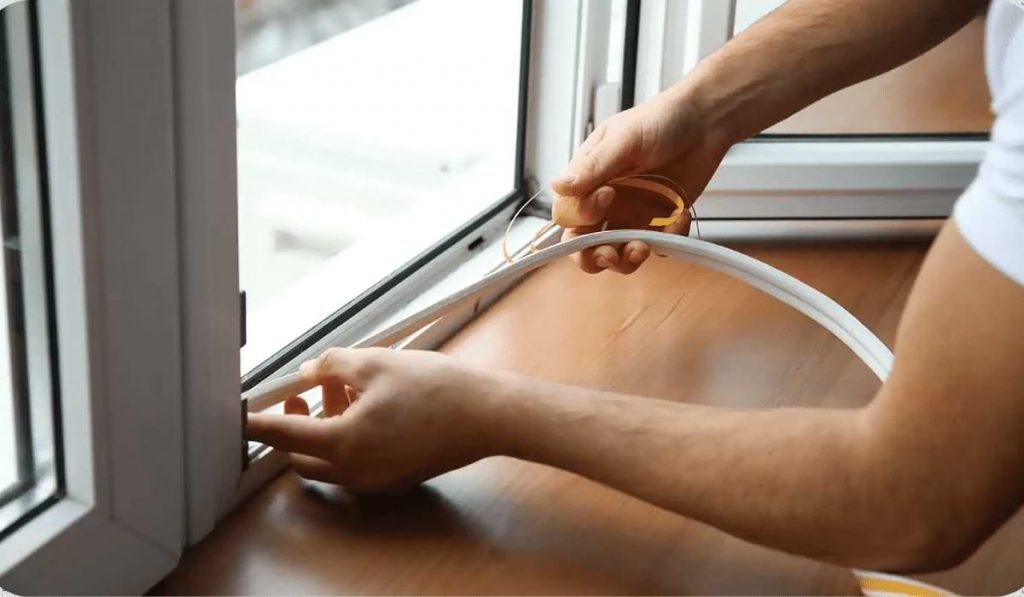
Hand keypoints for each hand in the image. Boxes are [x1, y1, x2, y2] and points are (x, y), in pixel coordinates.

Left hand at [246, 348, 508, 492]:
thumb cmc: (438, 389)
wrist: (488, 415)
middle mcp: (356, 471)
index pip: (281, 435)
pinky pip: (355, 464)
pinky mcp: (394, 478)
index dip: (255, 423)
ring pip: (329, 460)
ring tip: (344, 390)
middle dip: (294, 424)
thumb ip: (332, 366)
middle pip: (302, 455)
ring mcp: (376, 480)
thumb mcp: (376, 362)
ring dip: (324, 429)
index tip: (236, 416)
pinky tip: (368, 406)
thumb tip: (310, 372)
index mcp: (345, 443)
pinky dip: (348, 438)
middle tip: (303, 393)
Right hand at [551, 90, 731, 273]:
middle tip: (609, 253)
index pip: (568, 214)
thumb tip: (557, 186)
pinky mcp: (660, 224)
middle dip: (591, 256)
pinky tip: (679, 217)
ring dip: (625, 260)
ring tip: (643, 247)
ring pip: (616, 255)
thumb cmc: (660, 120)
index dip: (581, 215)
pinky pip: (657, 247)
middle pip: (583, 244)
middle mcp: (606, 203)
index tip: (608, 194)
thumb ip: (593, 167)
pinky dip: (667, 241)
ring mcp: (633, 216)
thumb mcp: (624, 139)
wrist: (705, 122)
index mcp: (588, 181)